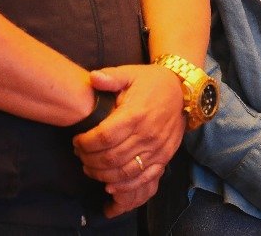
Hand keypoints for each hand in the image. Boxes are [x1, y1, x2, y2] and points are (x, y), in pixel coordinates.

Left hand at [71, 63, 184, 215]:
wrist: (183, 91)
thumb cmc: (152, 83)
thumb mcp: (131, 74)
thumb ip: (111, 77)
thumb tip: (92, 78)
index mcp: (135, 114)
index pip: (104, 137)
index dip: (86, 143)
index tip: (76, 141)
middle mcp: (146, 134)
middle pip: (111, 158)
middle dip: (89, 160)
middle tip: (80, 155)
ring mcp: (157, 148)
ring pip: (124, 172)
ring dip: (102, 175)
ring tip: (90, 168)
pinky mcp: (164, 157)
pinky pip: (143, 178)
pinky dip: (125, 186)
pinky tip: (110, 185)